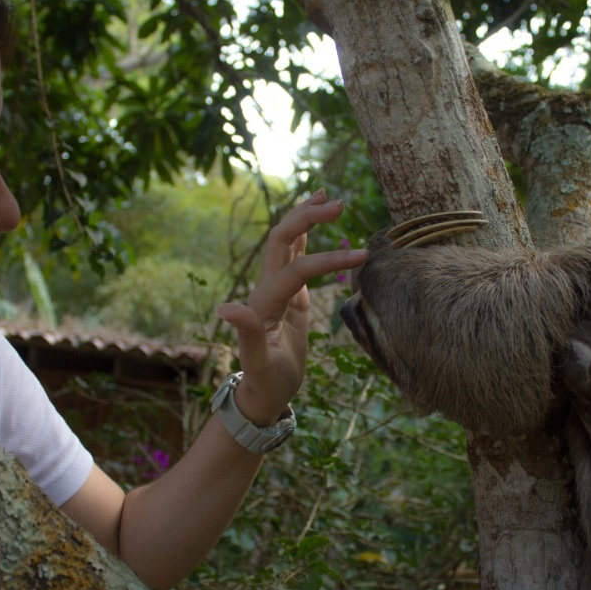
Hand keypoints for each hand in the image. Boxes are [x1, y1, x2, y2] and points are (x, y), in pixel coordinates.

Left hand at [216, 189, 365, 425]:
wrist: (262, 394)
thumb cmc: (265, 383)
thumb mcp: (259, 364)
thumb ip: (246, 335)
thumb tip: (227, 307)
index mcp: (263, 301)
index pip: (298, 268)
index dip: (328, 259)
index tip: (363, 256)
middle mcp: (267, 288)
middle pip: (283, 239)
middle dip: (308, 217)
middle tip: (338, 203)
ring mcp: (277, 289)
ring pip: (288, 242)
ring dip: (305, 217)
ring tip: (327, 195)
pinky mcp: (288, 296)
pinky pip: (296, 257)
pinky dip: (307, 237)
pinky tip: (317, 222)